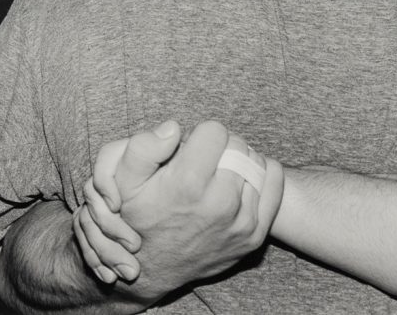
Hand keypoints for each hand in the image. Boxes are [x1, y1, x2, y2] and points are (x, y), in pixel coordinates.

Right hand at [73, 120, 283, 294]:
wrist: (154, 269)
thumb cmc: (139, 217)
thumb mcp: (122, 181)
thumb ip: (143, 147)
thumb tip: (174, 128)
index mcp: (189, 185)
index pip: (215, 130)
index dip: (199, 136)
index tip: (188, 152)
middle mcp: (220, 204)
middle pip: (237, 144)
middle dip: (219, 148)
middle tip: (201, 165)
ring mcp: (241, 222)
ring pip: (255, 161)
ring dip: (238, 162)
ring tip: (216, 176)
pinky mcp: (255, 235)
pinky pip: (274, 181)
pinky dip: (260, 175)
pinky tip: (239, 182)